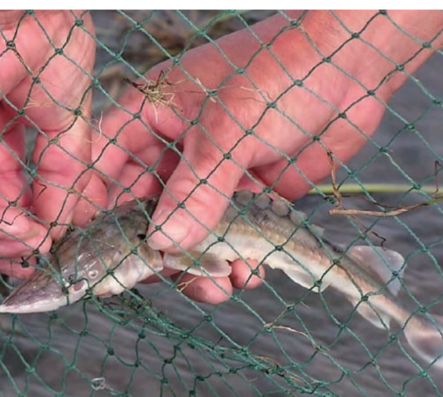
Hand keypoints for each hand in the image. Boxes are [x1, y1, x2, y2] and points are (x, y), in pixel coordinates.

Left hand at [0, 10, 97, 275]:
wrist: (38, 10)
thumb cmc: (51, 50)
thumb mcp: (67, 134)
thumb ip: (61, 184)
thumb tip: (61, 233)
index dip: (20, 231)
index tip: (47, 253)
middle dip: (6, 243)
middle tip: (38, 259)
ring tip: (34, 245)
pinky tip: (17, 229)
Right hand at [90, 10, 442, 302]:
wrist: (352, 65)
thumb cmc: (283, 72)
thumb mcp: (231, 127)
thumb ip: (197, 187)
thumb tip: (164, 242)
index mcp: (150, 117)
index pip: (100, 169)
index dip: (91, 213)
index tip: (93, 257)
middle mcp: (174, 150)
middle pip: (143, 212)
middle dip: (156, 251)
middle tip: (170, 277)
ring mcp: (211, 175)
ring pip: (188, 232)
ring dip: (199, 264)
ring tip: (220, 285)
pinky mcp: (248, 194)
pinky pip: (230, 237)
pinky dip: (236, 260)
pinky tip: (247, 274)